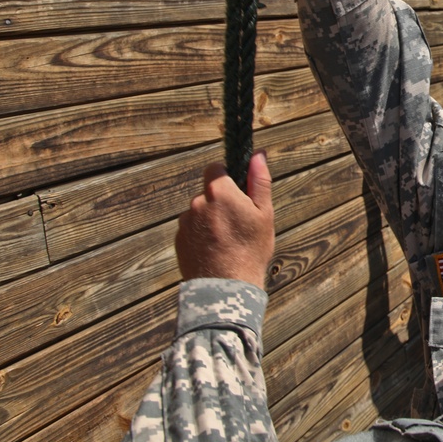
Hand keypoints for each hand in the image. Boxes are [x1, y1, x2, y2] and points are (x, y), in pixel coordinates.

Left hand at [175, 152, 275, 288]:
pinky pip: (192, 228)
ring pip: (200, 211)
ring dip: (211, 218)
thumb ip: (259, 180)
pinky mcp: (179, 239)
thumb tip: (258, 154)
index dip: (227, 176)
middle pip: (209, 192)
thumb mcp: (263, 213)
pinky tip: (216, 250)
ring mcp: (185, 222)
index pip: (215, 168)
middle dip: (221, 201)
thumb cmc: (251, 249)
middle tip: (238, 222)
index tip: (238, 192)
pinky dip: (202, 234)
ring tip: (227, 241)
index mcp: (219, 192)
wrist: (226, 287)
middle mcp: (197, 203)